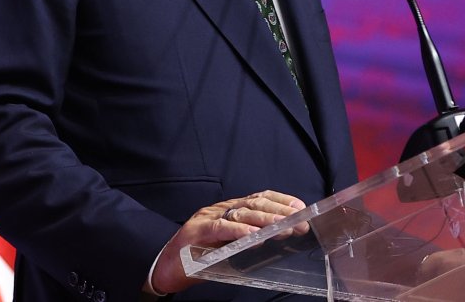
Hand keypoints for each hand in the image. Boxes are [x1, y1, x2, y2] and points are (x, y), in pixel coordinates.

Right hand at [148, 189, 305, 295]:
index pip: (259, 198)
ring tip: (283, 227)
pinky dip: (238, 231)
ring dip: (265, 220)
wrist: (163, 268)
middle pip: (254, 204)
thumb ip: (245, 242)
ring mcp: (207, 218)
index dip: (281, 200)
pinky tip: (253, 236)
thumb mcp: (226, 248)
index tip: (300, 207)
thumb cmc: (196, 259)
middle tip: (299, 222)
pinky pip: (220, 228)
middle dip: (280, 213)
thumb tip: (275, 242)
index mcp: (228, 210)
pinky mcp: (196, 232)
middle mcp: (219, 209)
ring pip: (240, 213)